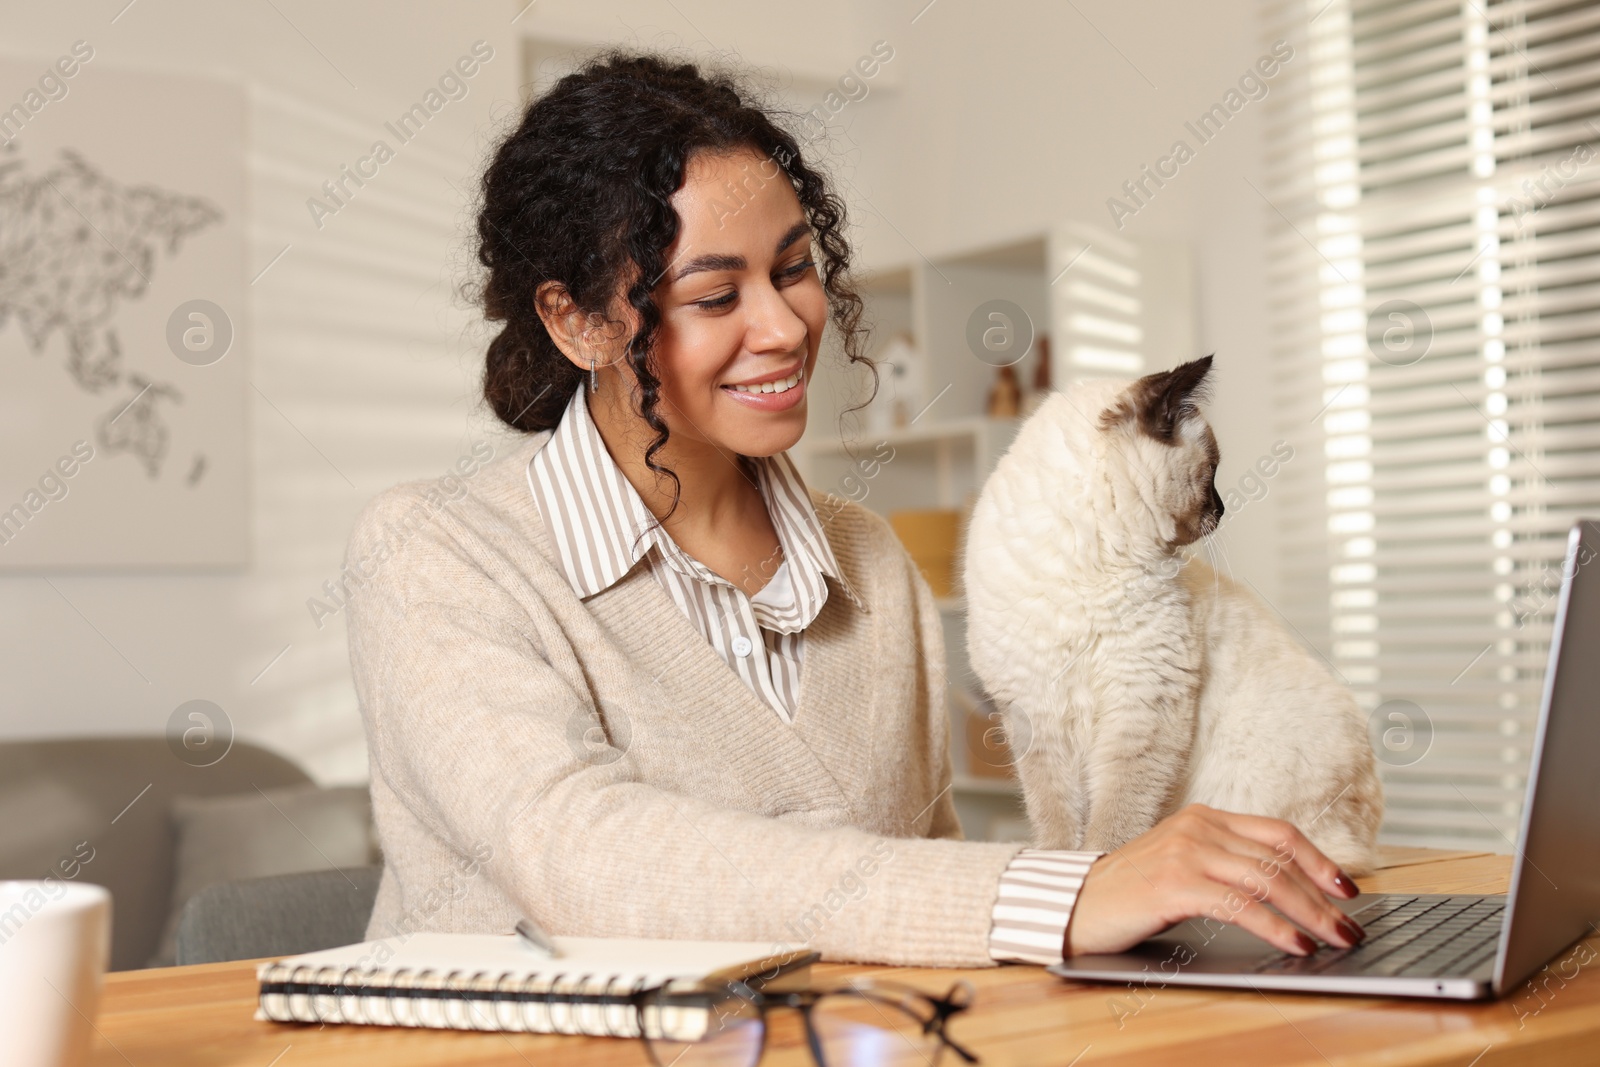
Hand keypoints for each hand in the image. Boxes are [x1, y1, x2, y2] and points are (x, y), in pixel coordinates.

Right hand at [1063, 804, 1364, 957]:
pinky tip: (1293, 943)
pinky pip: (1239, 904)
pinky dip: (1274, 927)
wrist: (1074, 904)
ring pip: (1267, 880)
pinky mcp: (1174, 883)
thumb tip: (1288, 893)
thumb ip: (1225, 866)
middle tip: (1351, 927)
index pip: (1278, 832)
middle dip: (1323, 896)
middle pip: (1279, 859)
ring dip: (1310, 914)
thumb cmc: (1129, 894)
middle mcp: (1197, 827)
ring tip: (1334, 939)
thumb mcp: (1182, 866)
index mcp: (1202, 818)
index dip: (1319, 859)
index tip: (1348, 888)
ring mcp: (1185, 852)